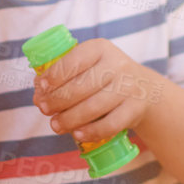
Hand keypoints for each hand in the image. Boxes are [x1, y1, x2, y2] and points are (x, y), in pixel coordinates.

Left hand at [33, 38, 155, 145]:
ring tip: (55, 125)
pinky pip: (110, 124)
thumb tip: (38, 92)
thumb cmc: (105, 77)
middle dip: (57, 100)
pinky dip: (91, 131)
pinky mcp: (135, 109)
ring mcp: (129, 87)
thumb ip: (64, 75)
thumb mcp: (89, 65)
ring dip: (70, 119)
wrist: (145, 89)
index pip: (74, 60)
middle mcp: (117, 65)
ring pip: (93, 107)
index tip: (41, 88)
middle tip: (44, 109)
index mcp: (101, 48)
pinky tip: (77, 134)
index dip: (54, 75)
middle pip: (81, 86)